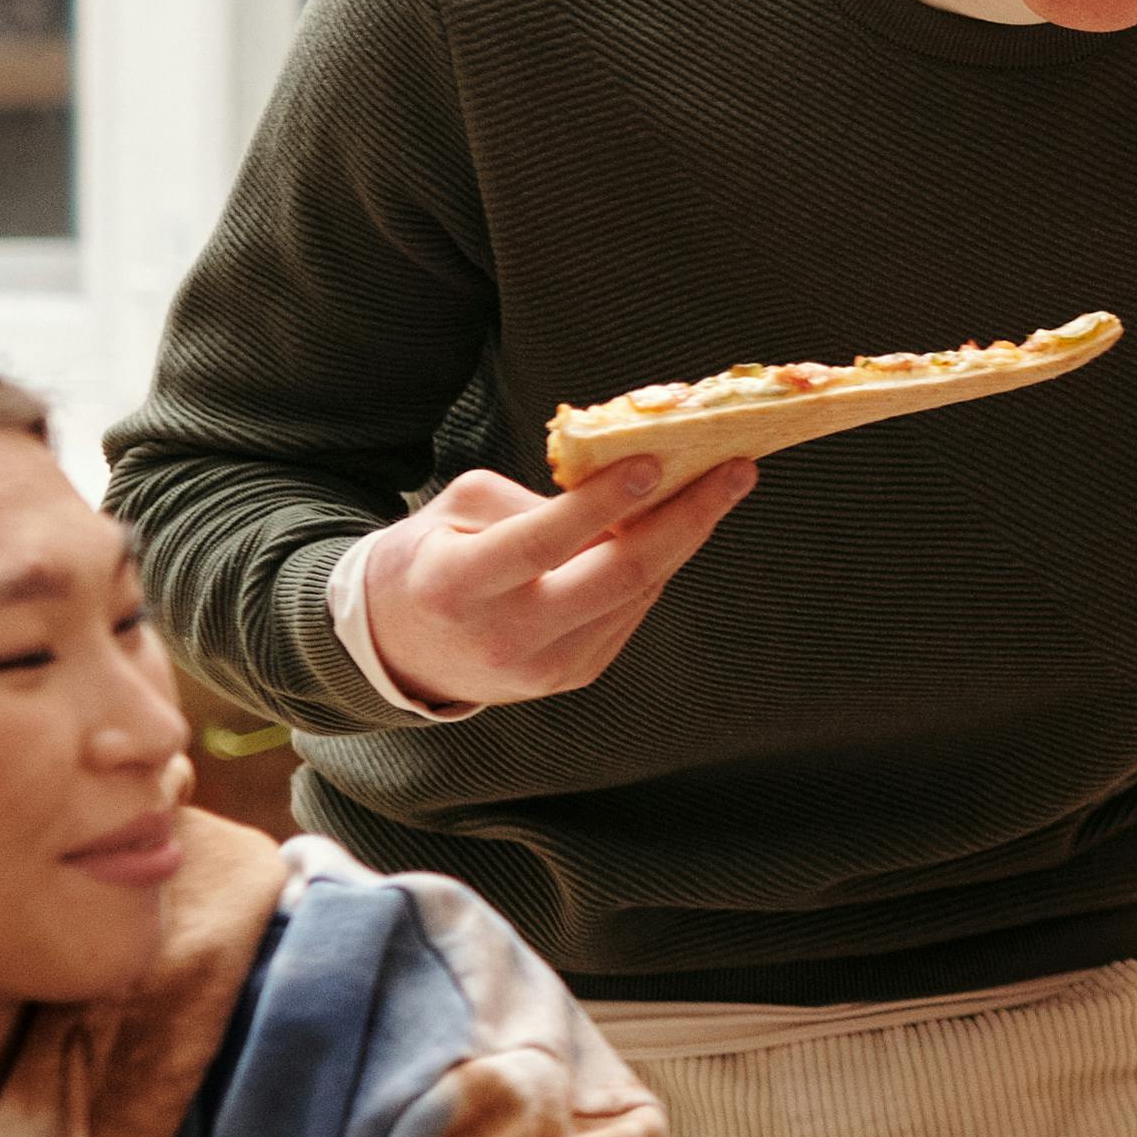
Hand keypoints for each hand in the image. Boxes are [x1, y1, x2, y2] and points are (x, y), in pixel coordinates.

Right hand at [356, 459, 756, 712]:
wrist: (399, 650)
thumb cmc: (429, 558)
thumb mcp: (454, 511)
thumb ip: (531, 500)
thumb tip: (620, 490)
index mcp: (458, 587)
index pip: (542, 543)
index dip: (600, 503)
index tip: (654, 460)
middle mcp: (506, 637)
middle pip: (616, 578)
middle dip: (687, 520)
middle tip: (737, 471)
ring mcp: (545, 668)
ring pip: (635, 594)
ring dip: (684, 537)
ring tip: (720, 485)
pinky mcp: (573, 677)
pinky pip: (630, 614)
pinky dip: (657, 568)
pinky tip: (676, 528)